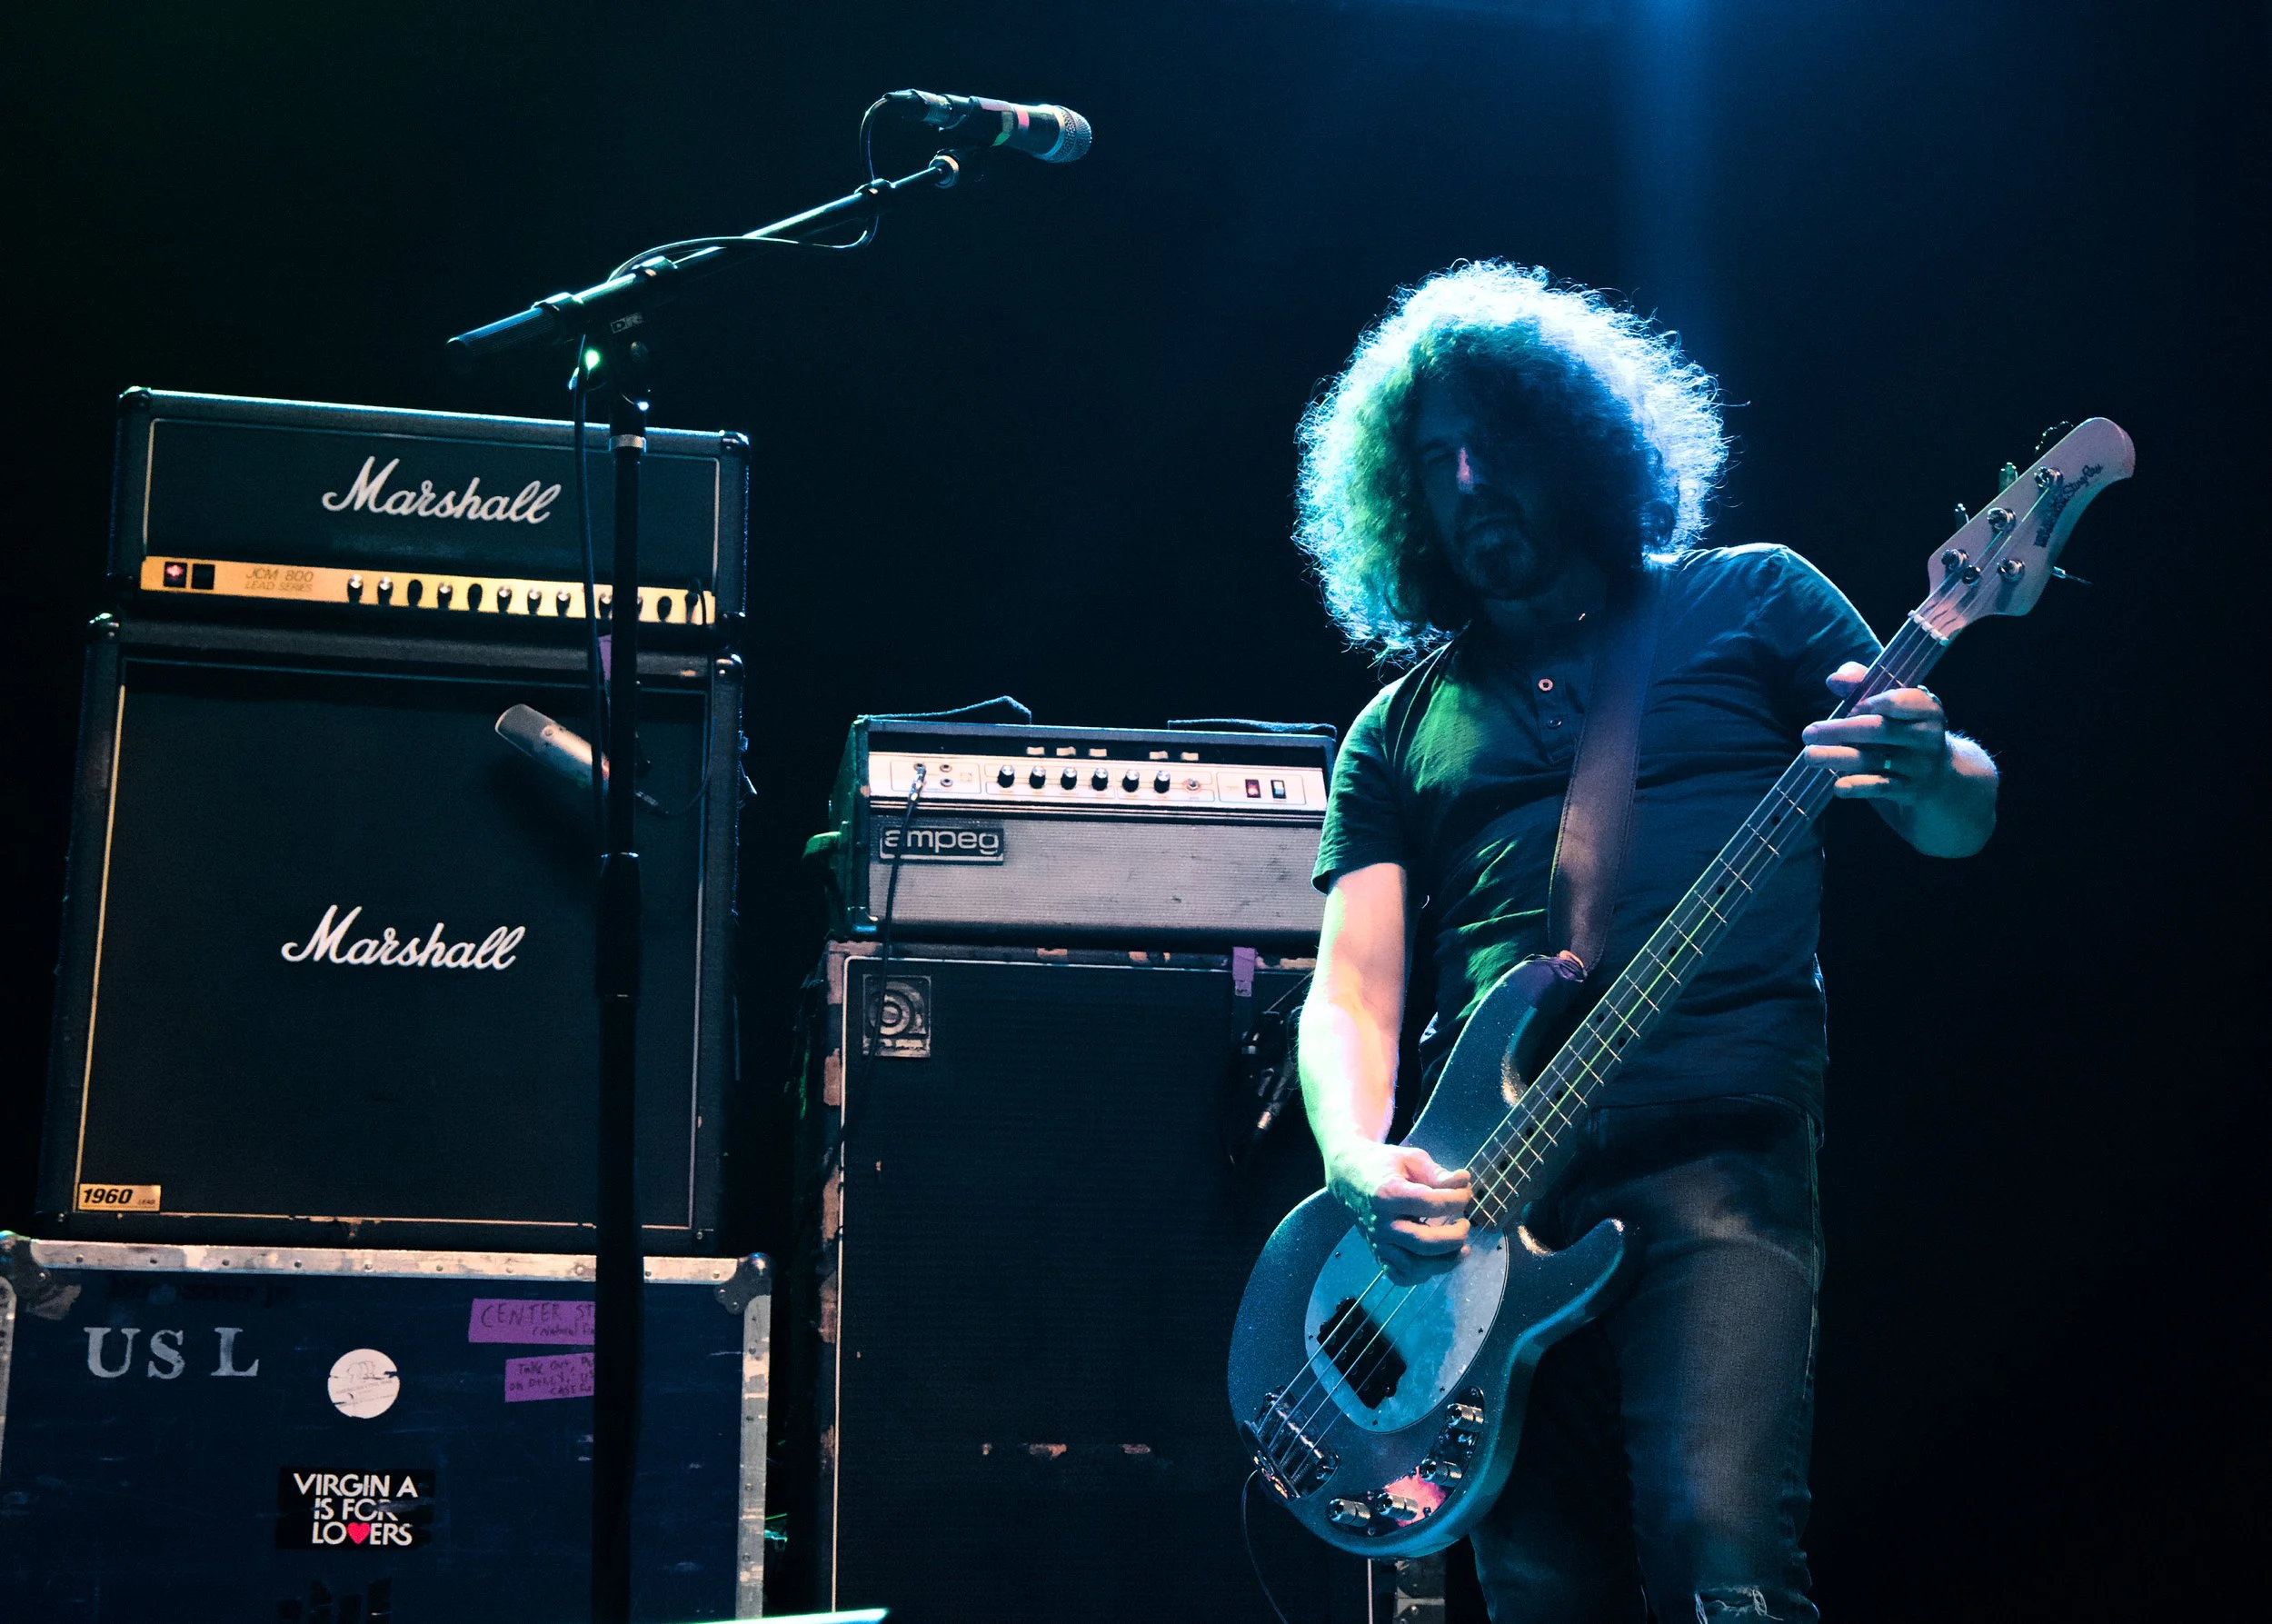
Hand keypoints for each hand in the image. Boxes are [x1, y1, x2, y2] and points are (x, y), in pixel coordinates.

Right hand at [1324, 1140, 1471, 1284]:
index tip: (1465, 1192)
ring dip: (1444, 1262)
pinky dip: (1421, 1275)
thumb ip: (1437, 1173)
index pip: (1432, 1204)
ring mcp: (1378, 1243)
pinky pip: (1400, 1276)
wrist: (1348, 1176)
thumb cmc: (1382, 1164)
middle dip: (1454, 1237)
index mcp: (1388, 1195)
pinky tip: (1436, 1261)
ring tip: (1461, 1248)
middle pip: (1424, 1243)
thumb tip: (1464, 1182)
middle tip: (1465, 1224)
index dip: (1457, 1199)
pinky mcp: (1378, 1254)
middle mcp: (1382, 1224)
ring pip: (1414, 1266)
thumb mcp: (1410, 1158)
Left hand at [1802, 662, 1952, 805]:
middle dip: (1841, 730)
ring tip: (1810, 756)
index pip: (1897, 702)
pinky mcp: (1909, 789)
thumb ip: (1861, 684)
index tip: (1849, 708)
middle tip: (1808, 733)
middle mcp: (1926, 736)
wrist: (1936, 772)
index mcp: (1925, 708)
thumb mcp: (1890, 701)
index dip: (1869, 703)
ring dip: (1838, 757)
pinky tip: (1837, 786)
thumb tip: (1834, 679)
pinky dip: (1858, 786)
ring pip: (1874, 760)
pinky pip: (1881, 787)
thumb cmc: (1902, 725)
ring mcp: (1919, 764)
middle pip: (1879, 730)